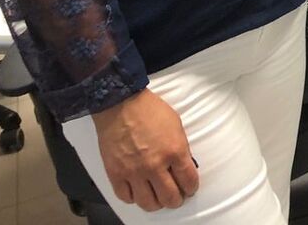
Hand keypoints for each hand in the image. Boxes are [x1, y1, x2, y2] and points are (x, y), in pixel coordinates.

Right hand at [90, 88, 198, 210]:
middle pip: (170, 197)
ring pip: (148, 203)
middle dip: (176, 200)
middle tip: (176, 198)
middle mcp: (155, 165)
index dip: (191, 188)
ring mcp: (134, 172)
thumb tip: (183, 166)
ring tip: (158, 199)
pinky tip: (138, 193)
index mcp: (175, 151)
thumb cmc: (150, 110)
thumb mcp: (177, 125)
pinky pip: (126, 197)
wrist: (122, 104)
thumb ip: (181, 148)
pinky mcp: (116, 174)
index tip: (190, 189)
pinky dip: (133, 198)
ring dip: (156, 204)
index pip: (189, 181)